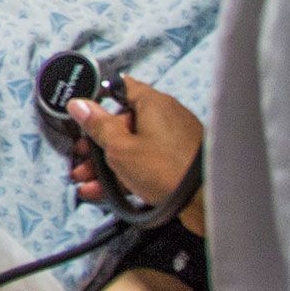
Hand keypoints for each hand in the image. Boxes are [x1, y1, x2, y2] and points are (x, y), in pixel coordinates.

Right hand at [68, 77, 206, 231]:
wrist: (210, 203)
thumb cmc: (166, 169)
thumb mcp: (120, 148)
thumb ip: (97, 125)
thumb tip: (79, 104)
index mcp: (153, 103)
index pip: (119, 88)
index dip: (96, 99)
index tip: (80, 114)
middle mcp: (166, 117)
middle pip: (122, 124)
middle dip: (96, 145)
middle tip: (80, 160)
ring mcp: (174, 141)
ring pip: (132, 147)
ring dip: (106, 165)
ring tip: (87, 183)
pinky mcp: (180, 164)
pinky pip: (146, 163)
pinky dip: (126, 174)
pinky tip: (105, 192)